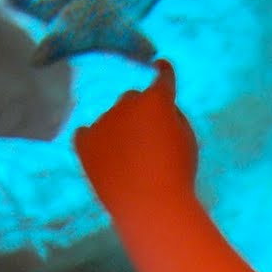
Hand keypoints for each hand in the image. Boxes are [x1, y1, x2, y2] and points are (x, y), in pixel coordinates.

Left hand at [73, 60, 197, 209]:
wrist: (148, 205)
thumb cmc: (177, 174)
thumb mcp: (187, 141)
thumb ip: (172, 119)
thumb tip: (157, 112)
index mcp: (157, 101)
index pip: (162, 77)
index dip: (163, 72)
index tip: (159, 65)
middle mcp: (128, 103)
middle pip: (133, 99)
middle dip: (140, 112)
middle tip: (147, 140)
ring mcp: (103, 121)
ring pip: (112, 119)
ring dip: (119, 130)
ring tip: (129, 162)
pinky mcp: (84, 142)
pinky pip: (87, 134)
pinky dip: (95, 140)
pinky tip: (104, 156)